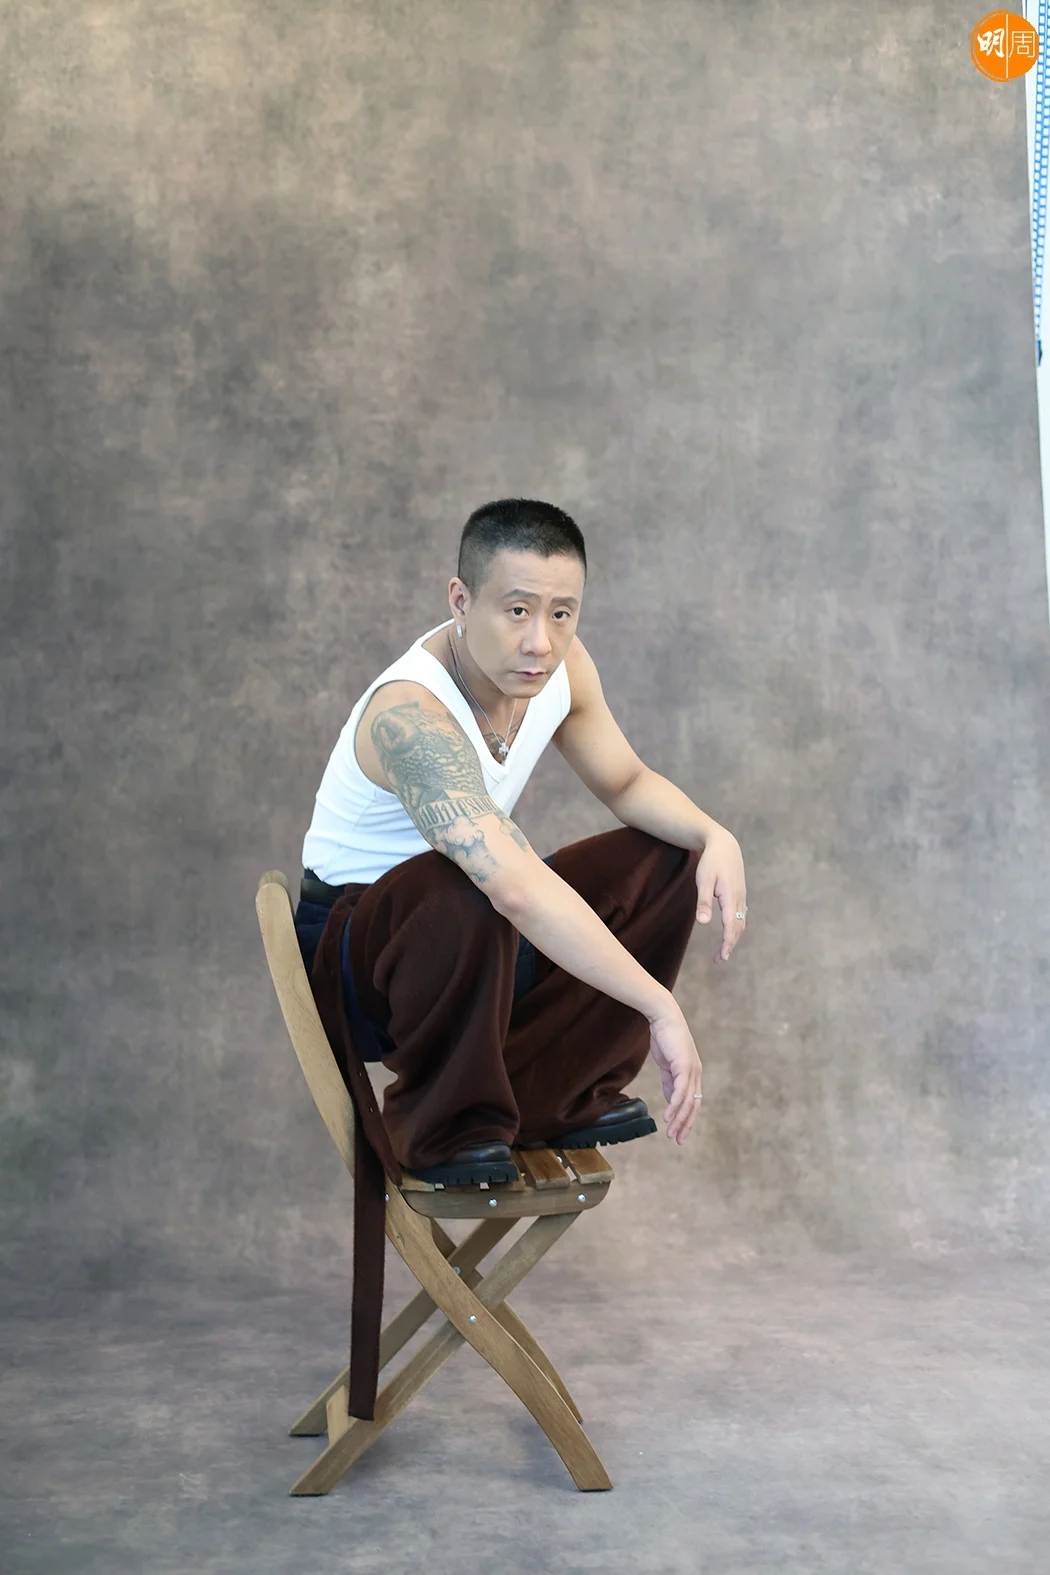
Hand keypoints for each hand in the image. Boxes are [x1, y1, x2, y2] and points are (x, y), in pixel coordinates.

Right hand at [648, 1008, 702, 1142]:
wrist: (663, 1017)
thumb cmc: (664, 1038)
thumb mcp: (667, 1065)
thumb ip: (669, 1082)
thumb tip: (670, 1100)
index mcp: (692, 1073)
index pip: (692, 1101)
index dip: (686, 1119)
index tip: (679, 1132)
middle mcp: (696, 1074)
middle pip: (693, 1106)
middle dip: (686, 1125)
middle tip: (678, 1140)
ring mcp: (692, 1071)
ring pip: (688, 1102)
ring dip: (679, 1120)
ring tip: (671, 1133)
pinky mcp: (684, 1067)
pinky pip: (680, 1092)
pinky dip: (674, 1106)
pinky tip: (668, 1117)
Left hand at [696, 830, 746, 963]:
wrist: (724, 844)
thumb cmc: (711, 862)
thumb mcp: (703, 880)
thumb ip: (704, 902)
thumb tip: (704, 924)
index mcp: (731, 898)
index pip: (731, 927)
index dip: (727, 944)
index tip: (722, 957)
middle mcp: (739, 899)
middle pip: (738, 928)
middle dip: (730, 945)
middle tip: (719, 959)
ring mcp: (741, 896)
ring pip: (740, 922)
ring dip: (734, 937)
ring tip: (724, 949)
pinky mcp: (740, 893)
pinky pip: (741, 915)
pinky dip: (737, 927)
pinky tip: (732, 931)